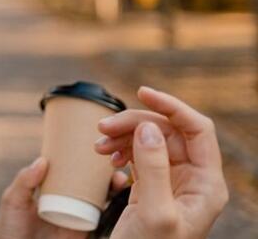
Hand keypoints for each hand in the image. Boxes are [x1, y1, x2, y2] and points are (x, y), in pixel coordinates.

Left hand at [0, 155, 127, 238]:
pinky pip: (102, 217)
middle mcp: (67, 199)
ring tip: (119, 180)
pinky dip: (113, 207)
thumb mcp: (13, 201)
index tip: (95, 148)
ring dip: (113, 187)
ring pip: (101, 196)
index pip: (70, 169)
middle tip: (114, 165)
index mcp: (50, 187)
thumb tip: (43, 160)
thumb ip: (24, 181)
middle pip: (90, 181)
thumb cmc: (11, 226)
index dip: (83, 158)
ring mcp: (77, 214)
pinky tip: (120, 198)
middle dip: (105, 171)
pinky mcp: (84, 231)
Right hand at [93, 85, 228, 238]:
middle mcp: (193, 180)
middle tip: (102, 128)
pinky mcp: (152, 188)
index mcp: (207, 184)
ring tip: (98, 144)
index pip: (198, 129)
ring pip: (151, 139)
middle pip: (168, 130)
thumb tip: (149, 127)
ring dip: (123, 135)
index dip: (172, 106)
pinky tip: (106, 156)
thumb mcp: (154, 213)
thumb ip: (154, 168)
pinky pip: (139, 155)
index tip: (141, 92)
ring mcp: (172, 183)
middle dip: (135, 122)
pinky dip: (121, 149)